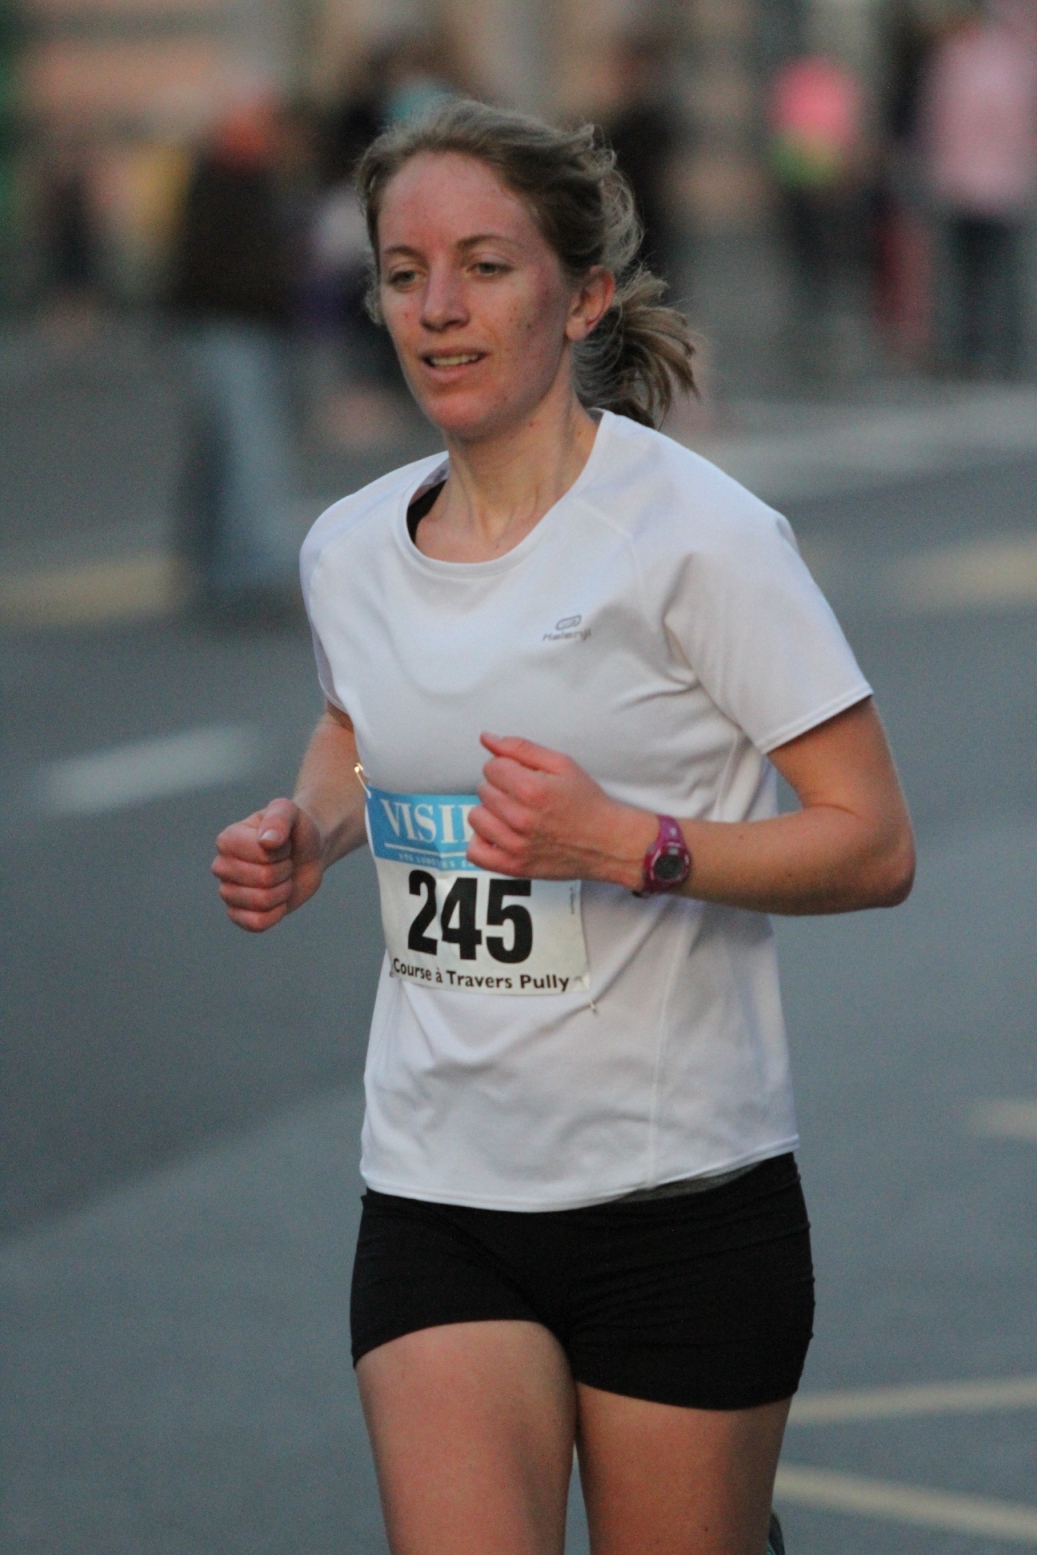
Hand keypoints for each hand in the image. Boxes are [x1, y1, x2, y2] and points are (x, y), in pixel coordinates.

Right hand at [212, 798, 324, 931]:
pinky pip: (256, 924)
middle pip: (262, 879)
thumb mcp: (291, 812)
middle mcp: (222, 866)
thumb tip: (266, 842)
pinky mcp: (239, 914)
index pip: (260, 854)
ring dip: (283, 891)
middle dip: (285, 870)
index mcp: (227, 839)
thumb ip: (279, 818)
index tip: (282, 843)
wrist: (307, 852)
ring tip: (282, 878)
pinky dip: (276, 914)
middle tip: (284, 861)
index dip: (281, 851)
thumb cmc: (295, 829)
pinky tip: (279, 901)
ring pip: (261, 902)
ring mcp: (228, 892)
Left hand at [468, 734, 653, 886]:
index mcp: (531, 789)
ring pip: (475, 817)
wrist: (607, 842)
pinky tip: (499, 834)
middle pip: (483, 789)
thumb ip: (521, 748)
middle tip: (524, 795)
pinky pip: (475, 852)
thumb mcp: (562, 764)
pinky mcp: (514, 866)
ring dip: (490, 812)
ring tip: (512, 813)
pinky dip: (482, 842)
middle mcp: (520, 818)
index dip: (506, 767)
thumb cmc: (587, 803)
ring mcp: (515, 845)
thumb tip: (486, 738)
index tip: (522, 775)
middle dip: (500, 787)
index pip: (491, 767)